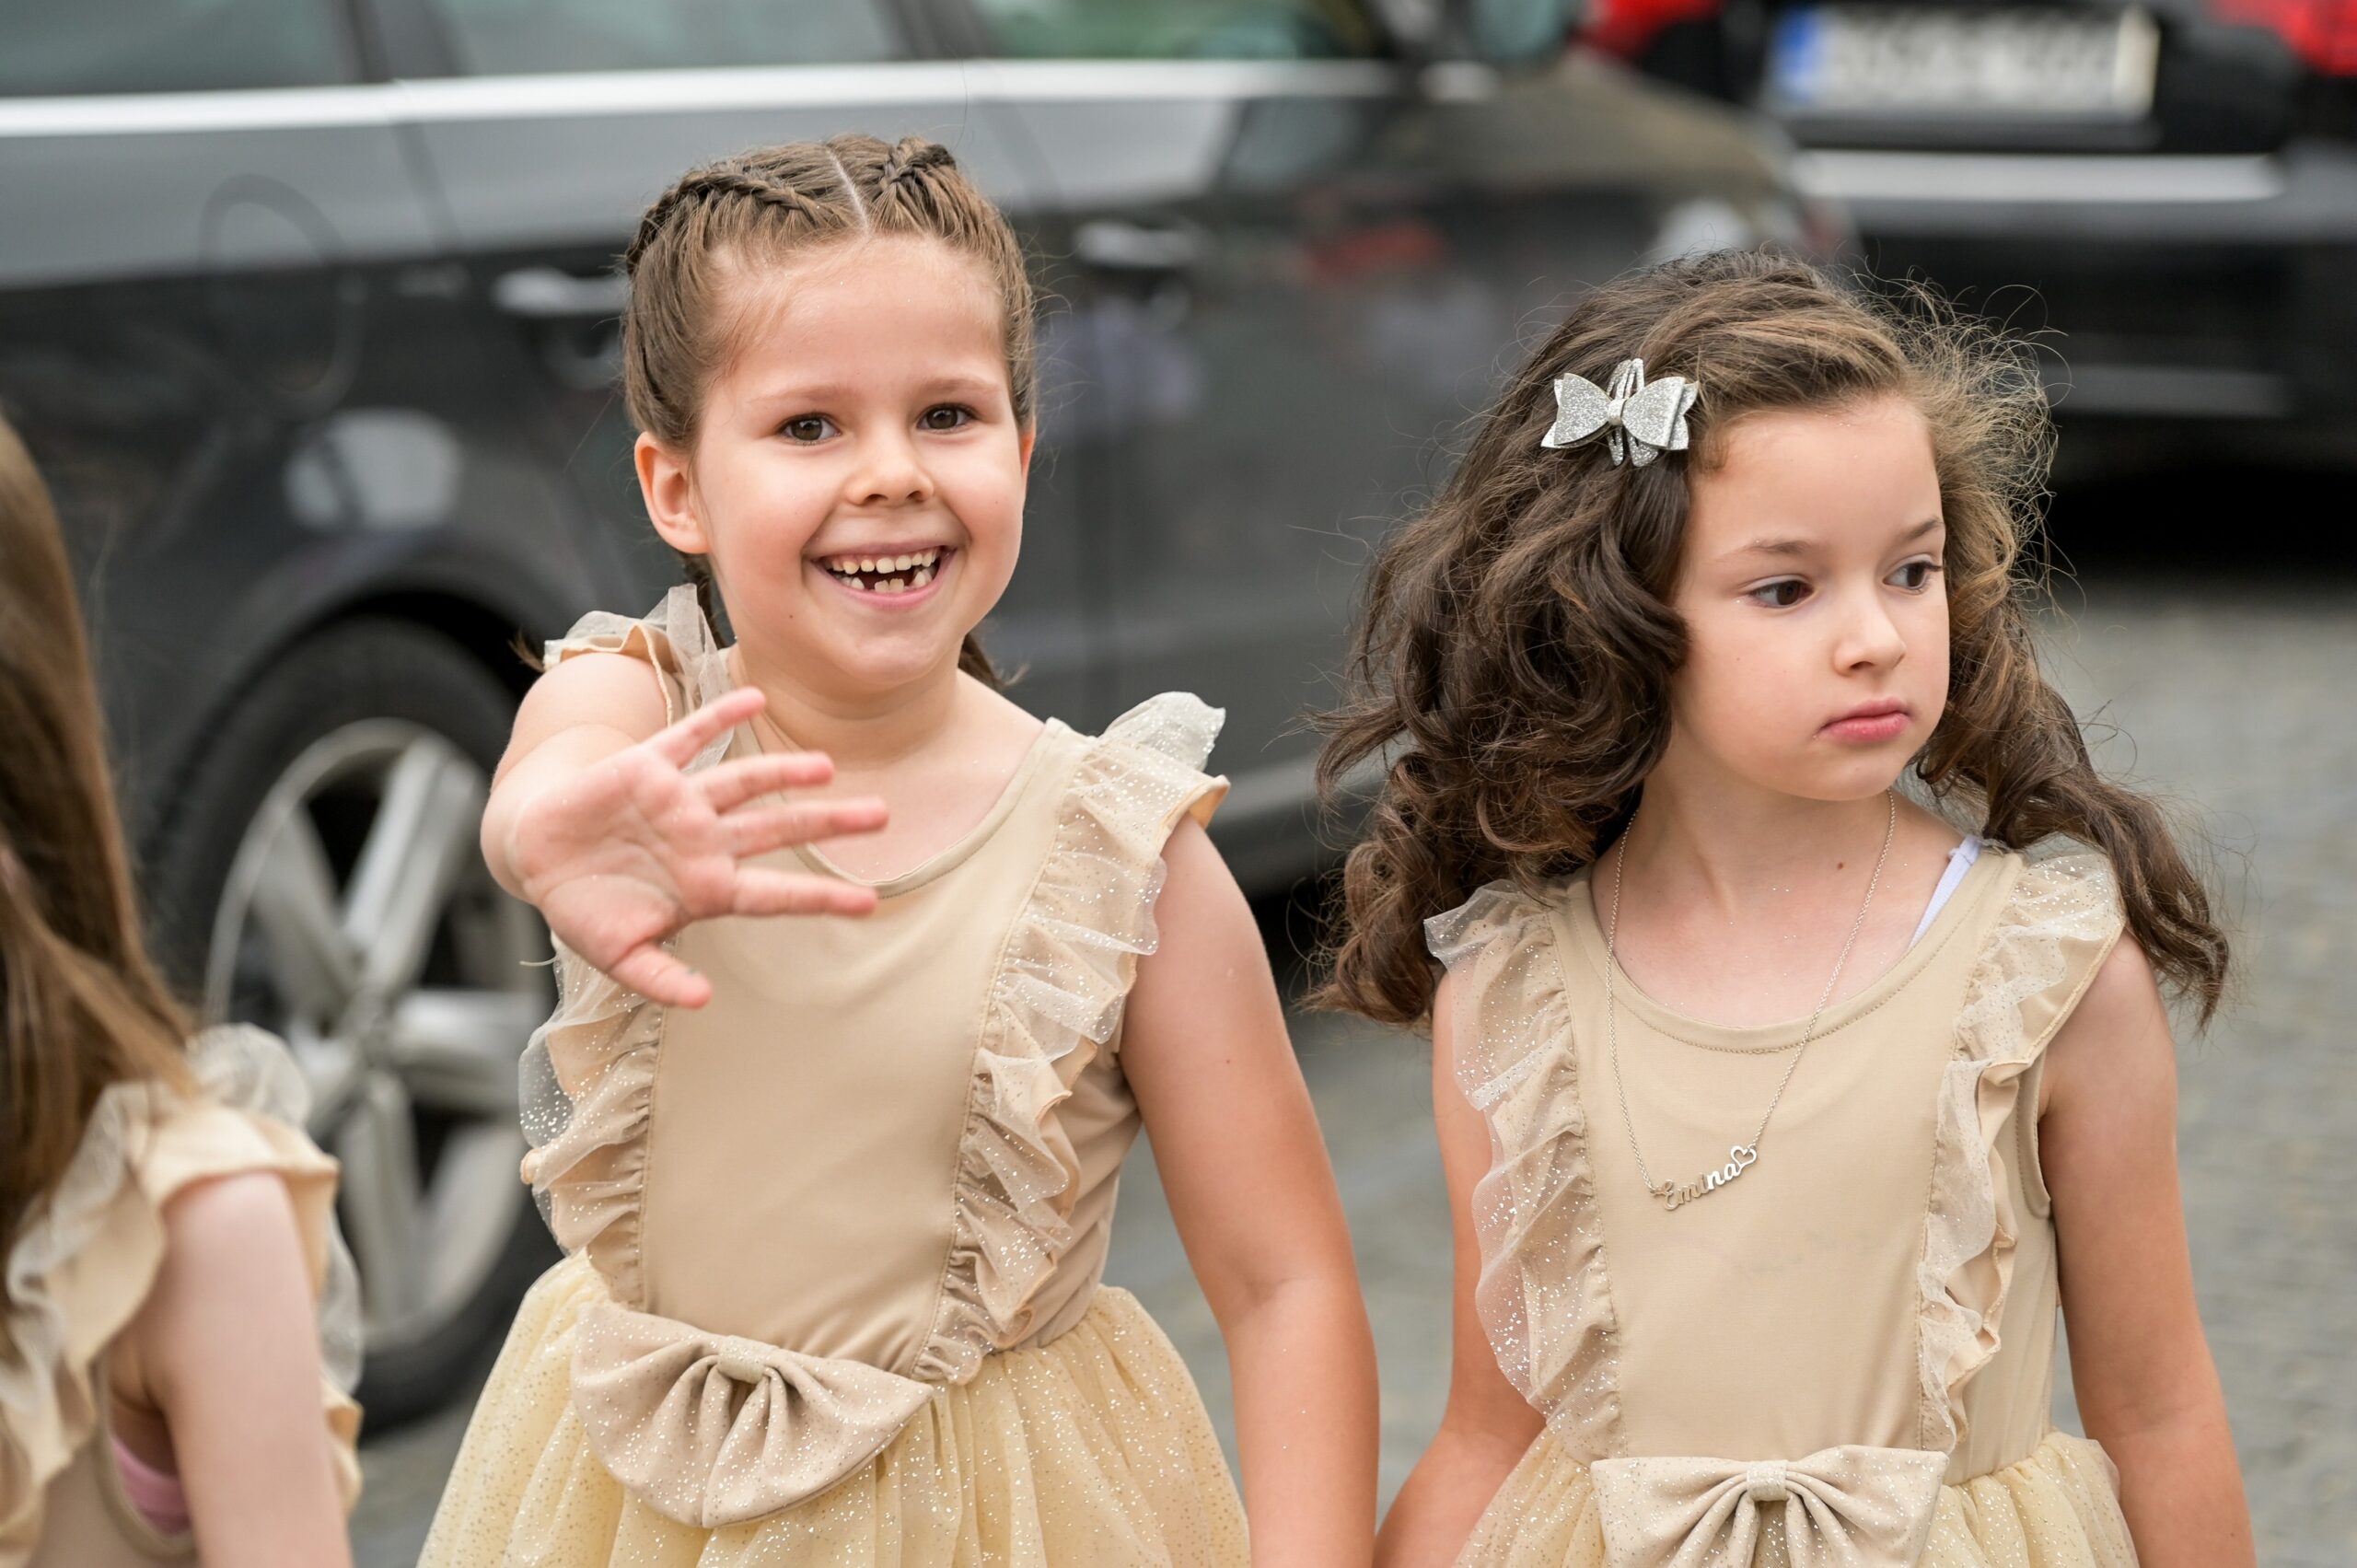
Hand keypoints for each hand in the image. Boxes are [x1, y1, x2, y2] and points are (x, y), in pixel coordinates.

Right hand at [506, 687, 884, 1006]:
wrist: (536, 858)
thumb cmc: (585, 909)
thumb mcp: (620, 956)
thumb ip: (659, 979)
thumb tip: (701, 1000)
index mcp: (707, 888)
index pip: (775, 895)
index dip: (821, 898)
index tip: (870, 903)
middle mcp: (705, 841)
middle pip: (777, 830)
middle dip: (827, 823)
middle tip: (882, 815)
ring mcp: (680, 803)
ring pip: (743, 781)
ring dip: (782, 772)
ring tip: (826, 766)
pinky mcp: (647, 769)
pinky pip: (689, 736)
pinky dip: (719, 716)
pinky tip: (755, 698)